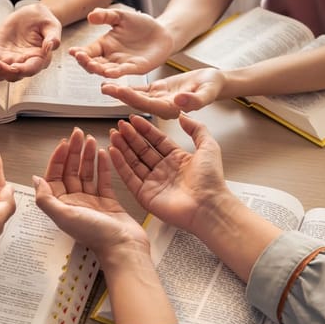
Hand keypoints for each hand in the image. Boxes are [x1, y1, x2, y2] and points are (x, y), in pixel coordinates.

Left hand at [0, 3, 60, 81]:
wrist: (31, 14)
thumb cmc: (43, 21)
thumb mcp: (51, 25)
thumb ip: (52, 37)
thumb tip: (51, 45)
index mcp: (39, 58)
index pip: (31, 68)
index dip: (23, 69)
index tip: (15, 67)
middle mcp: (24, 62)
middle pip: (14, 74)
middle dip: (4, 72)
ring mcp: (10, 60)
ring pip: (1, 73)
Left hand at [33, 128, 147, 257]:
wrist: (123, 246)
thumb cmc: (95, 235)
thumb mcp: (64, 216)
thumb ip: (46, 199)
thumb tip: (35, 179)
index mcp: (62, 206)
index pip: (55, 177)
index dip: (58, 159)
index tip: (64, 143)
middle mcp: (75, 202)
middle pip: (71, 172)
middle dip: (74, 152)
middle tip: (78, 134)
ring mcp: (92, 201)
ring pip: (87, 173)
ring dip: (87, 156)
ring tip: (91, 140)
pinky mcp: (108, 201)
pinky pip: (103, 180)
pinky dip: (103, 166)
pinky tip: (103, 153)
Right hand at [68, 8, 173, 77]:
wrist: (161, 32)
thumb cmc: (141, 25)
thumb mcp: (121, 16)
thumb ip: (106, 16)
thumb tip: (90, 16)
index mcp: (104, 45)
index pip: (88, 52)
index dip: (80, 53)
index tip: (73, 51)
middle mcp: (111, 57)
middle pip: (94, 64)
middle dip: (86, 62)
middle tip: (81, 58)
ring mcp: (122, 64)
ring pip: (106, 70)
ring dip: (98, 69)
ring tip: (93, 66)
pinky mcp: (136, 68)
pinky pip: (124, 72)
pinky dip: (116, 73)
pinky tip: (110, 72)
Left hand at [102, 68, 224, 118]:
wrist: (213, 82)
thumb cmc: (212, 87)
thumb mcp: (207, 93)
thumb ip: (195, 100)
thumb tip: (180, 102)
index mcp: (173, 110)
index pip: (150, 106)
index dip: (136, 99)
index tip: (122, 90)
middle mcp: (162, 108)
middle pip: (138, 103)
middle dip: (122, 96)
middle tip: (107, 88)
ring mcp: (158, 101)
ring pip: (136, 97)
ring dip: (121, 92)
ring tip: (105, 85)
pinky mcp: (156, 93)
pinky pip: (139, 91)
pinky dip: (128, 87)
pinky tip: (115, 82)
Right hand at [109, 115, 231, 233]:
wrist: (208, 207)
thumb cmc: (211, 181)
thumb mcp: (208, 147)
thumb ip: (197, 129)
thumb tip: (184, 117)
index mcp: (178, 159)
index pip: (157, 140)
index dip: (145, 129)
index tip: (134, 119)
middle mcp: (165, 171)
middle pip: (143, 150)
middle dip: (131, 137)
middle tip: (120, 125)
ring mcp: (154, 183)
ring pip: (133, 162)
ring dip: (123, 148)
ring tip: (114, 135)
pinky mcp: (145, 195)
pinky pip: (129, 177)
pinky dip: (120, 165)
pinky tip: (113, 152)